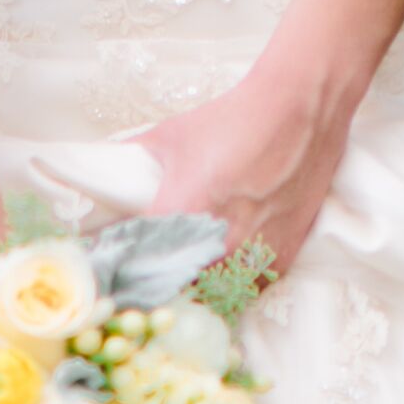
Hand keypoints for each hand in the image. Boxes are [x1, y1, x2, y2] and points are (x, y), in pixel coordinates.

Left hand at [128, 74, 347, 283]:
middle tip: (155, 271)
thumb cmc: (231, 119)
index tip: (119, 267)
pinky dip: (235, 282)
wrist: (298, 109)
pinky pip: (248, 288)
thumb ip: (132, 159)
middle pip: (176, 287)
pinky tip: (227, 266)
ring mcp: (251, 257)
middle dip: (162, 282)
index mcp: (181, 217)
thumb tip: (105, 169)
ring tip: (192, 271)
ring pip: (213, 294)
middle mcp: (216, 246)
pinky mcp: (281, 259)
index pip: (139, 263)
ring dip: (200, 286)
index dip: (125, 268)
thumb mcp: (169, 137)